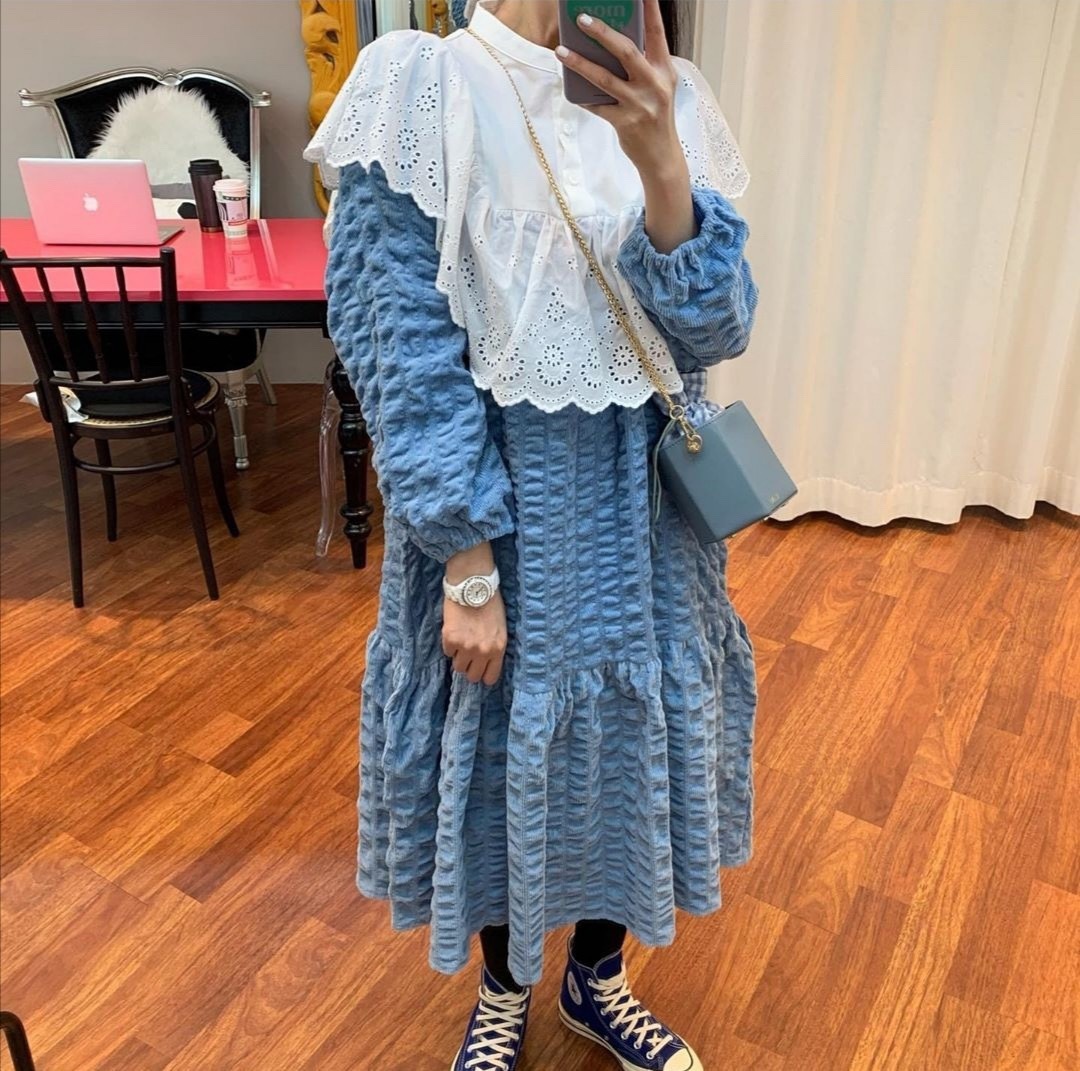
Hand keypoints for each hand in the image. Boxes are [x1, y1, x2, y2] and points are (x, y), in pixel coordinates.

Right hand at [443, 589, 507, 685]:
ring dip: (458, 656)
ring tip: (461, 640)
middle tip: (467, 655)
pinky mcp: (450, 639)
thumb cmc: (490, 602)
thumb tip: (485, 660)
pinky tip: (454, 630)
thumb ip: (493, 646)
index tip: (479, 668)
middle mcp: (483, 651)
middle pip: (472, 677)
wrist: (473, 584)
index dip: (483, 674)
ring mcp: (466, 646)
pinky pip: (447, 652)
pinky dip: (449, 644)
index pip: (490, 677)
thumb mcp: (500, 627)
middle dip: (470, 667)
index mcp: (498, 648)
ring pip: (458, 667)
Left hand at [555, 0, 682, 177]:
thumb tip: (610, 43)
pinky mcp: (625, 122)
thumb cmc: (656, 115)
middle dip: (603, 33)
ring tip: (561, 51)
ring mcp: (639, 104)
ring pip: (605, 78)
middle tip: (582, 19)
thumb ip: (643, 65)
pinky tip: (571, 88)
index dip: (650, 10)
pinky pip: (597, 105)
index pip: (657, 33)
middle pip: (626, 52)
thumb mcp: (658, 86)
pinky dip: (583, 97)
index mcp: (665, 70)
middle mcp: (654, 84)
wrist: (661, 156)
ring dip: (580, 63)